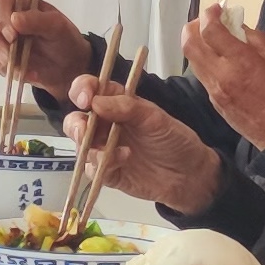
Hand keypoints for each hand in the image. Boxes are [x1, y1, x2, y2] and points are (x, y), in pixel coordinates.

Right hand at [0, 0, 93, 93]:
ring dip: (3, 60)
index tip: (12, 36)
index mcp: (20, 2)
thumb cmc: (65, 40)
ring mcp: (1, 37)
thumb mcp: (58, 27)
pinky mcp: (0, 55)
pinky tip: (24, 74)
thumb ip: (38, 20)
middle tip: (12, 58)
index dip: (0, 17)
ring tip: (23, 70)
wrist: (68, 68)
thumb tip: (14, 18)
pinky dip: (6, 70)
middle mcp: (6, 17)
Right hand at [64, 72, 218, 213]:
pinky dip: (103, 163)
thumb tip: (95, 102)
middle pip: (76, 120)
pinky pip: (92, 168)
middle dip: (75, 124)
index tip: (84, 99)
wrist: (188, 175)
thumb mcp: (155, 118)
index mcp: (116, 103)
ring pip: (79, 146)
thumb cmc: (174, 140)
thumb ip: (127, 107)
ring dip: (88, 147)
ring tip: (108, 150)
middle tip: (84, 129)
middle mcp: (105, 125)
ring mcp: (104, 149)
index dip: (81, 90)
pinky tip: (123, 159)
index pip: (89, 89)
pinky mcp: (106, 172)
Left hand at [183, 2, 264, 148]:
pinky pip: (201, 74)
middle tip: (209, 21)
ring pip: (191, 59)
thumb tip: (236, 26)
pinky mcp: (213, 100)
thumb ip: (255, 38)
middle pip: (189, 43)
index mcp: (241, 61)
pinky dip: (205, 59)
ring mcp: (214, 90)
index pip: (210, 30)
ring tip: (213, 37)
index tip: (217, 8)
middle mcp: (221, 75)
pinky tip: (220, 58)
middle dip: (194, 25)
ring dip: (197, 42)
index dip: (210, 13)